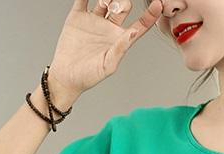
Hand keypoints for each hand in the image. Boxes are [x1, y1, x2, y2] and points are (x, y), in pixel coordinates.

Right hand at [48, 0, 162, 98]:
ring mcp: (94, 20)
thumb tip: (133, 33)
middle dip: (122, 2)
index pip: (140, 24)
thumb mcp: (108, 65)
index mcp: (120, 40)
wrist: (66, 76)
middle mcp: (109, 28)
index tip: (158, 4)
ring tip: (104, 3)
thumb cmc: (89, 76)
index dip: (150, 15)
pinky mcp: (78, 16)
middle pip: (123, 6)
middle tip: (114, 8)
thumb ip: (121, 49)